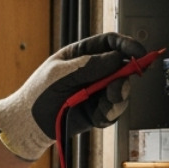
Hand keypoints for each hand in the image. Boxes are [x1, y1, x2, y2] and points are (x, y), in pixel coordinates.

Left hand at [0, 32, 148, 160]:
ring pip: (122, 90)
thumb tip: (116, 58)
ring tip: (108, 99)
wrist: (29, 124)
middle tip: (123, 82)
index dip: (128, 45)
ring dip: (119, 95)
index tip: (140, 52)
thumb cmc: (37, 94)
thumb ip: (88, 65)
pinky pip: (114, 111)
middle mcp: (94, 72)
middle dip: (127, 74)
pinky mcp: (98, 111)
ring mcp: (98, 91)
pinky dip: (110, 112)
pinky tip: (99, 113)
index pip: (111, 43)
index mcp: (82, 55)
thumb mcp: (59, 73)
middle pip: (123, 67)